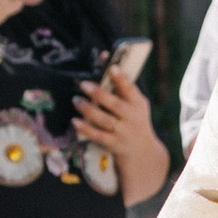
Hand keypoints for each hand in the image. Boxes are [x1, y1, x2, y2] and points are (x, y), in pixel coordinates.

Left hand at [73, 61, 169, 199]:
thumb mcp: (136, 105)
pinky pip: (97, 135)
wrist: (142, 151)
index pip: (130, 89)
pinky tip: (75, 121)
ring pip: (104, 120)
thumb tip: (107, 66)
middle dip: (99, 94)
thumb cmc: (134, 120)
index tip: (112, 68)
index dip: (121, 79)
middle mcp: (132, 118)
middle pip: (115, 105)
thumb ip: (123, 89)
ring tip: (76, 100)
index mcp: (138, 104)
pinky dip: (85, 128)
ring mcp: (123, 132)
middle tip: (83, 84)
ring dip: (88, 109)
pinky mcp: (113, 144)